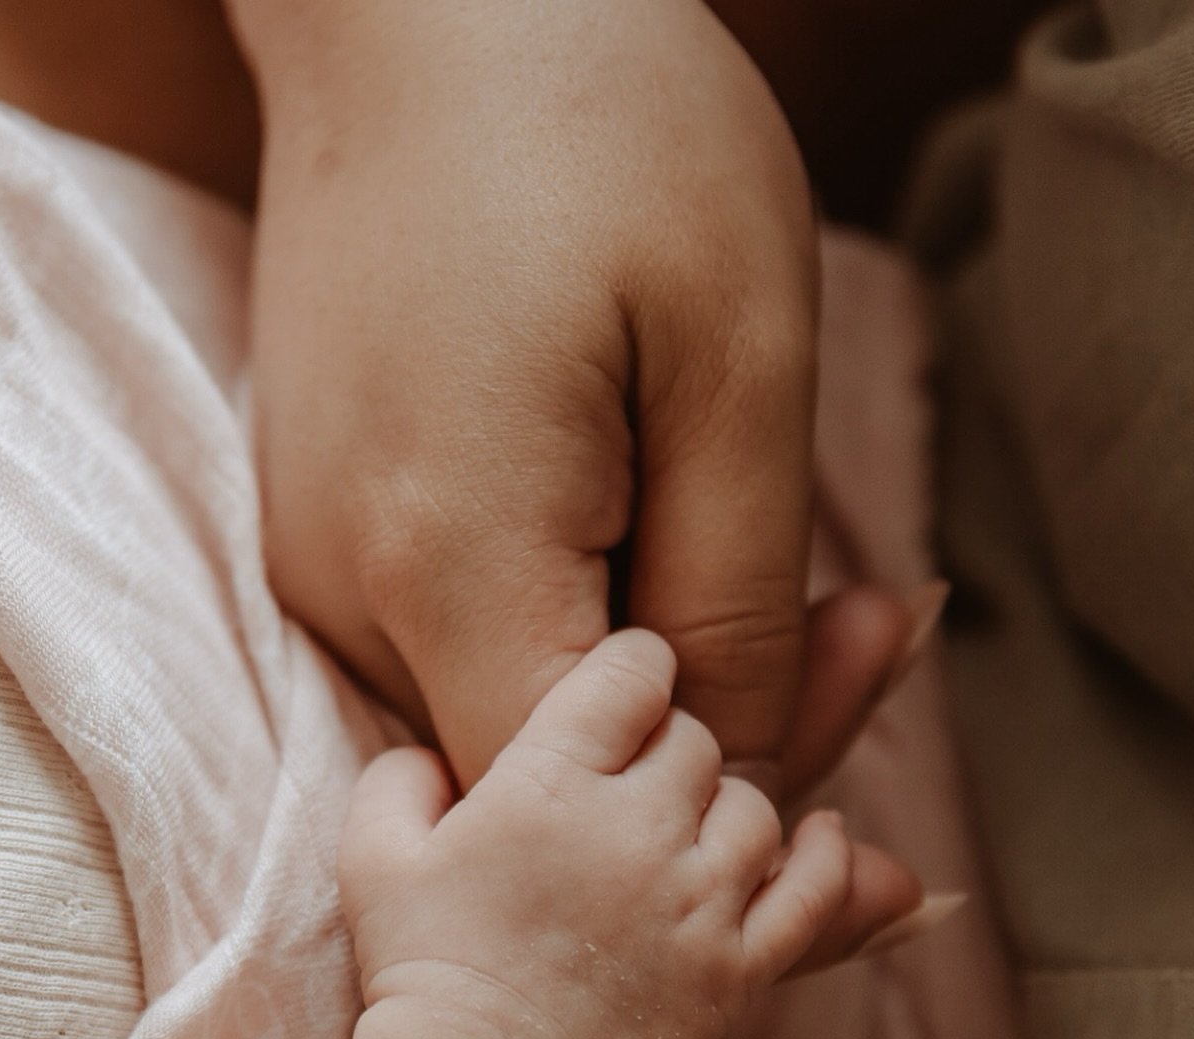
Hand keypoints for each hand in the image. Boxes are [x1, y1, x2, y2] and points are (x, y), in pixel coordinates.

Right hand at [234, 0, 842, 785]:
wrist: (417, 1)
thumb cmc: (601, 125)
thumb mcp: (737, 357)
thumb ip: (738, 598)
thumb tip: (749, 763)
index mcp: (449, 562)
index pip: (587, 803)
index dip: (725, 785)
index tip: (845, 675)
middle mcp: (350, 592)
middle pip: (550, 767)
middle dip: (721, 720)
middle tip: (869, 619)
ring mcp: (323, 562)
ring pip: (512, 703)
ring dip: (659, 660)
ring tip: (777, 541)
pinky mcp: (330, 526)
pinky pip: (470, 630)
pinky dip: (582, 606)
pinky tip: (661, 514)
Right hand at [341, 631, 887, 1038]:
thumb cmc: (416, 965)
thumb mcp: (372, 851)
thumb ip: (403, 772)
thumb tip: (437, 749)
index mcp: (550, 781)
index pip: (634, 671)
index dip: (632, 667)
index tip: (621, 688)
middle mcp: (636, 830)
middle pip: (695, 739)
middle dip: (666, 745)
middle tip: (629, 782)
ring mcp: (694, 904)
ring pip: (755, 805)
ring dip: (722, 804)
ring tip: (680, 831)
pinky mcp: (732, 971)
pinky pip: (810, 895)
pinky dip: (824, 858)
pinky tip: (818, 834)